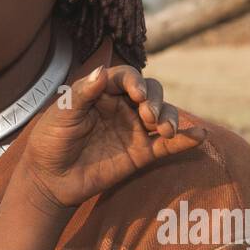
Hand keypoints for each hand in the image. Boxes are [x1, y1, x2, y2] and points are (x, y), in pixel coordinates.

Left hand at [15, 62, 206, 212]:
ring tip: (164, 129)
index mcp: (103, 92)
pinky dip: (186, 140)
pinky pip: (168, 145)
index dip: (135, 81)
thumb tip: (102, 70)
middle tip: (148, 114)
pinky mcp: (142, 154)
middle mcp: (123, 107)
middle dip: (155, 100)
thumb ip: (83, 93)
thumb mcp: (61, 114)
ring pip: (163, 116)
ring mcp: (134, 130)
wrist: (49, 179)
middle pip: (151, 92)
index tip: (136, 94)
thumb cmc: (51, 140)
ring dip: (170, 117)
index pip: (126, 77)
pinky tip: (200, 136)